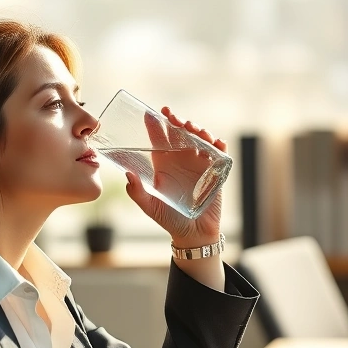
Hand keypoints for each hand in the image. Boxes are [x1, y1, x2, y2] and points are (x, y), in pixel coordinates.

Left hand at [123, 107, 226, 247]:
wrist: (193, 234)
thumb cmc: (170, 220)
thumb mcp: (150, 206)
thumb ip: (137, 192)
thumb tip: (127, 175)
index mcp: (163, 164)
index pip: (158, 140)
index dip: (156, 125)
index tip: (153, 112)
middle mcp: (181, 160)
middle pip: (181, 134)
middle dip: (179, 122)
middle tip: (176, 119)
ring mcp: (199, 164)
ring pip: (200, 140)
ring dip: (199, 131)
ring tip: (194, 129)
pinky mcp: (215, 172)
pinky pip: (219, 154)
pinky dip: (219, 146)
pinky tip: (216, 142)